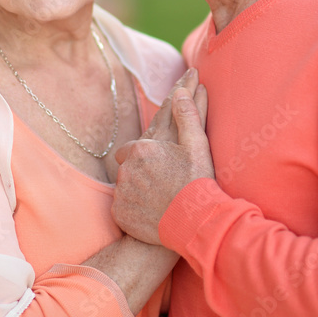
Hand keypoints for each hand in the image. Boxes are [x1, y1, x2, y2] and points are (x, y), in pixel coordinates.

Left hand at [112, 82, 214, 244]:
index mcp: (143, 148)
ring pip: (126, 185)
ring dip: (138, 187)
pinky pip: (123, 206)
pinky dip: (134, 207)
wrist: (194, 225)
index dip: (148, 152)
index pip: (135, 146)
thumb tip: (180, 91)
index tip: (160, 162)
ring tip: (160, 196)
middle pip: (129, 165)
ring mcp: (121, 192)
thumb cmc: (197, 183)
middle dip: (143, 170)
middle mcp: (126, 168)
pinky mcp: (120, 214)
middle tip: (162, 180)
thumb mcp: (197, 145)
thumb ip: (187, 115)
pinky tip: (152, 210)